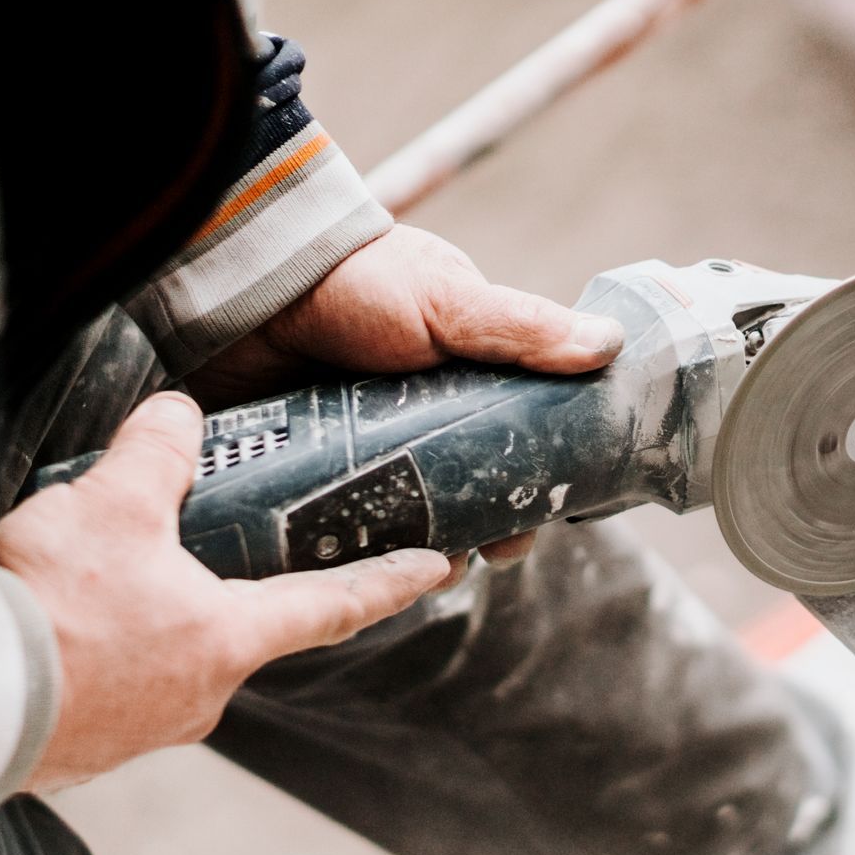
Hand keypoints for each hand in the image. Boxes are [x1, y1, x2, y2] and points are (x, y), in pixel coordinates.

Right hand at [0, 392, 450, 792]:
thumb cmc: (49, 609)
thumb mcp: (112, 505)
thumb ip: (158, 453)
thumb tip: (182, 414)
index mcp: (230, 639)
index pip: (338, 605)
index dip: (393, 582)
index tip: (442, 569)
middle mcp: (204, 694)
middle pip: (246, 630)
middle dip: (240, 591)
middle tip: (225, 554)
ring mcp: (148, 728)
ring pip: (175, 657)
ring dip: (160, 621)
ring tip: (115, 581)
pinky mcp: (90, 744)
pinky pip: (118, 686)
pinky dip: (109, 652)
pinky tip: (71, 625)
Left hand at [186, 223, 624, 563]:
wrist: (243, 285)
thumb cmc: (354, 282)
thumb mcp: (449, 302)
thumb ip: (522, 329)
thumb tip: (610, 345)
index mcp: (464, 374)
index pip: (518, 438)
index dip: (536, 483)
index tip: (542, 517)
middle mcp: (417, 415)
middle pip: (468, 489)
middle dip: (487, 529)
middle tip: (492, 552)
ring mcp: (363, 446)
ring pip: (410, 517)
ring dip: (429, 550)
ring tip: (435, 569)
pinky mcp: (310, 471)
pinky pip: (346, 526)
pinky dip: (365, 552)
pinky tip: (375, 572)